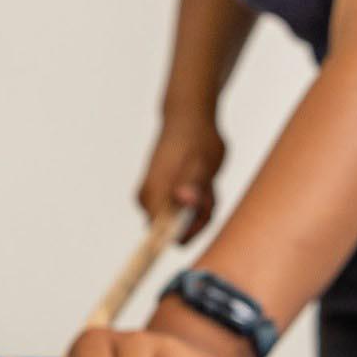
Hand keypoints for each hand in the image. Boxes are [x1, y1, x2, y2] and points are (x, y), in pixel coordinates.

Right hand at [138, 117, 225, 243]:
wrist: (188, 118)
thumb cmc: (197, 139)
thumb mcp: (203, 163)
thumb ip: (193, 185)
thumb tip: (184, 201)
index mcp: (153, 196)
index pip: (165, 237)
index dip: (190, 230)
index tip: (205, 209)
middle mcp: (147, 201)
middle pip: (177, 232)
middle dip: (200, 217)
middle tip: (209, 191)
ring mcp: (153, 198)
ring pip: (184, 221)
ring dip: (203, 207)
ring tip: (207, 183)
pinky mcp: (161, 195)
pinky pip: (184, 212)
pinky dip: (199, 202)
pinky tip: (203, 183)